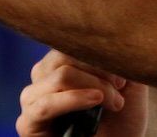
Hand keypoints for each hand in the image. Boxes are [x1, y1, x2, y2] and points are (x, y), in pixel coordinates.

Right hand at [17, 50, 147, 136]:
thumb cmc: (121, 123)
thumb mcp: (128, 84)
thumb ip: (119, 57)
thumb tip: (116, 31)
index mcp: (59, 65)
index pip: (69, 42)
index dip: (97, 53)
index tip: (122, 74)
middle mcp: (41, 78)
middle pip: (64, 55)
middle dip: (98, 71)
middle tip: (120, 90)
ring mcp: (32, 100)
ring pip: (58, 75)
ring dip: (92, 85)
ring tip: (114, 102)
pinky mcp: (27, 124)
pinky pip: (44, 104)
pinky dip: (72, 99)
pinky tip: (94, 101)